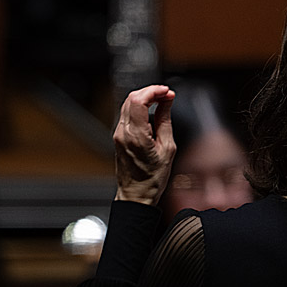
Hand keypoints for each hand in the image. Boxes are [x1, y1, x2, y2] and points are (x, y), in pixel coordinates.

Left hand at [113, 85, 175, 205]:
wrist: (136, 195)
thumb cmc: (153, 178)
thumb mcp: (167, 148)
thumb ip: (165, 120)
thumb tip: (167, 101)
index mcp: (136, 135)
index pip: (139, 100)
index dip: (154, 91)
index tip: (167, 92)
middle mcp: (123, 133)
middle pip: (132, 98)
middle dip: (150, 92)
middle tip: (167, 95)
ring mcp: (118, 134)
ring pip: (128, 104)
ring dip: (145, 98)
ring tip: (162, 101)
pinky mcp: (118, 136)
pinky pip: (128, 114)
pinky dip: (140, 107)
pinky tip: (153, 111)